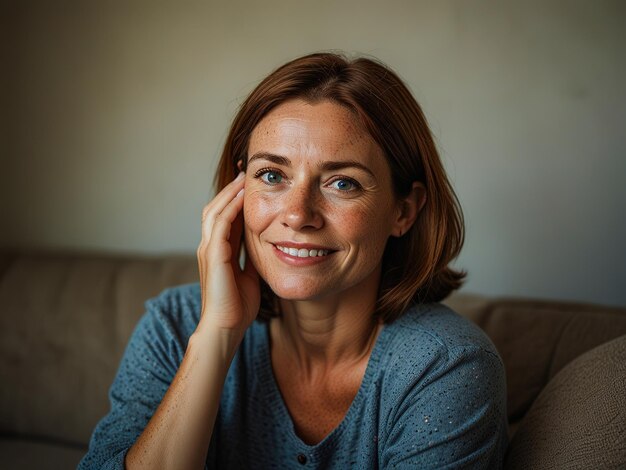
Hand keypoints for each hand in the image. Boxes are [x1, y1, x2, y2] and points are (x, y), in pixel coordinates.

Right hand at [196, 172, 259, 333]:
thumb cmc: (237, 306)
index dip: (235, 199)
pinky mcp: (213, 256)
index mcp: (218, 250)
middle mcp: (209, 246)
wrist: (226, 328)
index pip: (224, 216)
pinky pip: (220, 224)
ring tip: (244, 178)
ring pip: (215, 211)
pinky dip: (231, 208)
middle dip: (230, 189)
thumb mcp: (249, 274)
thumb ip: (252, 257)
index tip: (250, 184)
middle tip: (246, 172)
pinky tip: (243, 197)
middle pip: (215, 207)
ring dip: (229, 193)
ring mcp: (208, 250)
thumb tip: (268, 245)